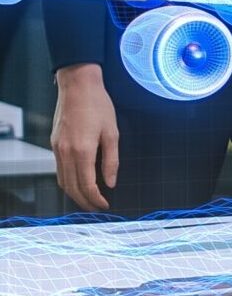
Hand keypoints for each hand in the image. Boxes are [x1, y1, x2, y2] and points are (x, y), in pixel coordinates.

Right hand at [50, 63, 118, 211]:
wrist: (78, 86)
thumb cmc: (99, 106)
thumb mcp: (112, 132)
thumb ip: (111, 160)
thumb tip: (111, 183)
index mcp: (83, 151)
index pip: (87, 185)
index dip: (96, 199)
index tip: (105, 205)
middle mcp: (66, 153)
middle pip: (72, 188)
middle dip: (84, 202)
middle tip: (97, 208)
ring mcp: (57, 149)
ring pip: (62, 181)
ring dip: (74, 194)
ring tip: (88, 200)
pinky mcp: (54, 144)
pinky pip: (59, 170)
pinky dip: (68, 181)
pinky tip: (78, 182)